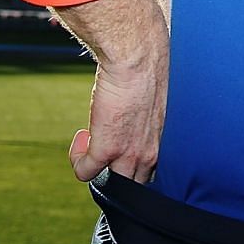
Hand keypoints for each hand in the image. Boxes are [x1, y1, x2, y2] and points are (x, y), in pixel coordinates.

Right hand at [69, 53, 167, 183]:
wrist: (138, 59)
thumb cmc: (148, 70)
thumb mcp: (155, 102)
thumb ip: (149, 116)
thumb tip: (140, 113)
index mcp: (165, 143)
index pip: (153, 172)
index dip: (135, 164)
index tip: (124, 148)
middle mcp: (150, 155)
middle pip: (132, 184)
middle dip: (116, 172)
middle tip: (103, 149)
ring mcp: (128, 155)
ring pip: (109, 184)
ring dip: (96, 169)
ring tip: (90, 144)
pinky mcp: (106, 149)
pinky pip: (85, 171)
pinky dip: (77, 159)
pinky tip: (81, 137)